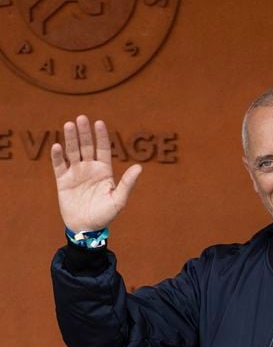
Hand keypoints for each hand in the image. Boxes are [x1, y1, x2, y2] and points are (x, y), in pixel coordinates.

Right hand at [50, 115, 141, 232]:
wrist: (86, 228)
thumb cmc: (105, 215)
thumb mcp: (118, 200)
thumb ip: (127, 183)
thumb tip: (139, 167)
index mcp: (104, 170)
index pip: (102, 148)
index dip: (101, 136)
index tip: (99, 123)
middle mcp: (89, 168)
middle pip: (86, 146)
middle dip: (84, 132)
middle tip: (82, 118)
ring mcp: (75, 173)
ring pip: (72, 151)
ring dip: (71, 139)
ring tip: (69, 125)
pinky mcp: (62, 180)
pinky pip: (59, 165)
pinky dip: (57, 156)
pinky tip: (57, 146)